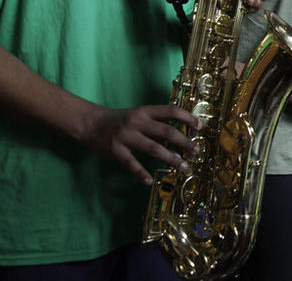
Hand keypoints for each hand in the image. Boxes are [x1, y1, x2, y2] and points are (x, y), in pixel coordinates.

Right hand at [81, 105, 199, 185]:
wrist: (89, 123)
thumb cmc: (119, 120)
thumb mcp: (138, 115)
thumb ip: (155, 122)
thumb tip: (178, 134)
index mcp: (145, 111)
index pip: (171, 111)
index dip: (187, 118)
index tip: (200, 127)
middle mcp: (137, 122)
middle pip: (167, 131)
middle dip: (184, 142)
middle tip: (196, 151)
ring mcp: (126, 136)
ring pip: (154, 148)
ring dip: (171, 158)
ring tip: (183, 166)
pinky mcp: (116, 151)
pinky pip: (132, 164)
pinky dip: (141, 173)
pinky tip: (150, 181)